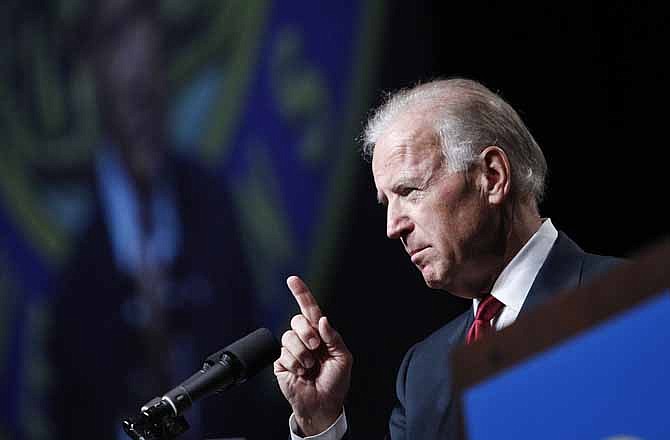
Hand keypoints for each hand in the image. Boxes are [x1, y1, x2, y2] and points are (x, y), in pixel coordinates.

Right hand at [274, 276, 352, 435]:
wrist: (323, 405)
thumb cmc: (335, 382)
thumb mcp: (343, 358)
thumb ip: (333, 337)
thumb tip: (322, 320)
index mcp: (320, 334)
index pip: (309, 310)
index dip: (301, 293)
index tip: (293, 280)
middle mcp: (305, 339)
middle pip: (297, 320)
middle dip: (307, 334)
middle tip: (316, 349)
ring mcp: (292, 350)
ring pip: (289, 337)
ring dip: (302, 354)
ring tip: (310, 366)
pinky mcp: (281, 363)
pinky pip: (283, 355)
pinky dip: (295, 365)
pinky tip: (301, 373)